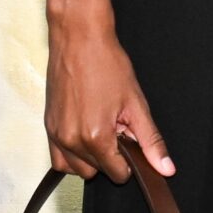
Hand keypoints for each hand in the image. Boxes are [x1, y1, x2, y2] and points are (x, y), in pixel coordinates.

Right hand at [43, 0, 173, 182]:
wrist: (79, 38)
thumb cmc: (107, 64)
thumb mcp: (136, 104)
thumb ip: (150, 141)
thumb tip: (165, 168)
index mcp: (94, 137)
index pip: (117, 174)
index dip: (129, 161)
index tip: (130, 139)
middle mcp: (70, 140)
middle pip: (96, 172)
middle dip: (110, 156)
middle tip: (116, 128)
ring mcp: (55, 134)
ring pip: (76, 168)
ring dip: (91, 158)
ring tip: (100, 128)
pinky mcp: (47, 126)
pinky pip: (59, 157)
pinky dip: (72, 153)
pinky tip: (85, 132)